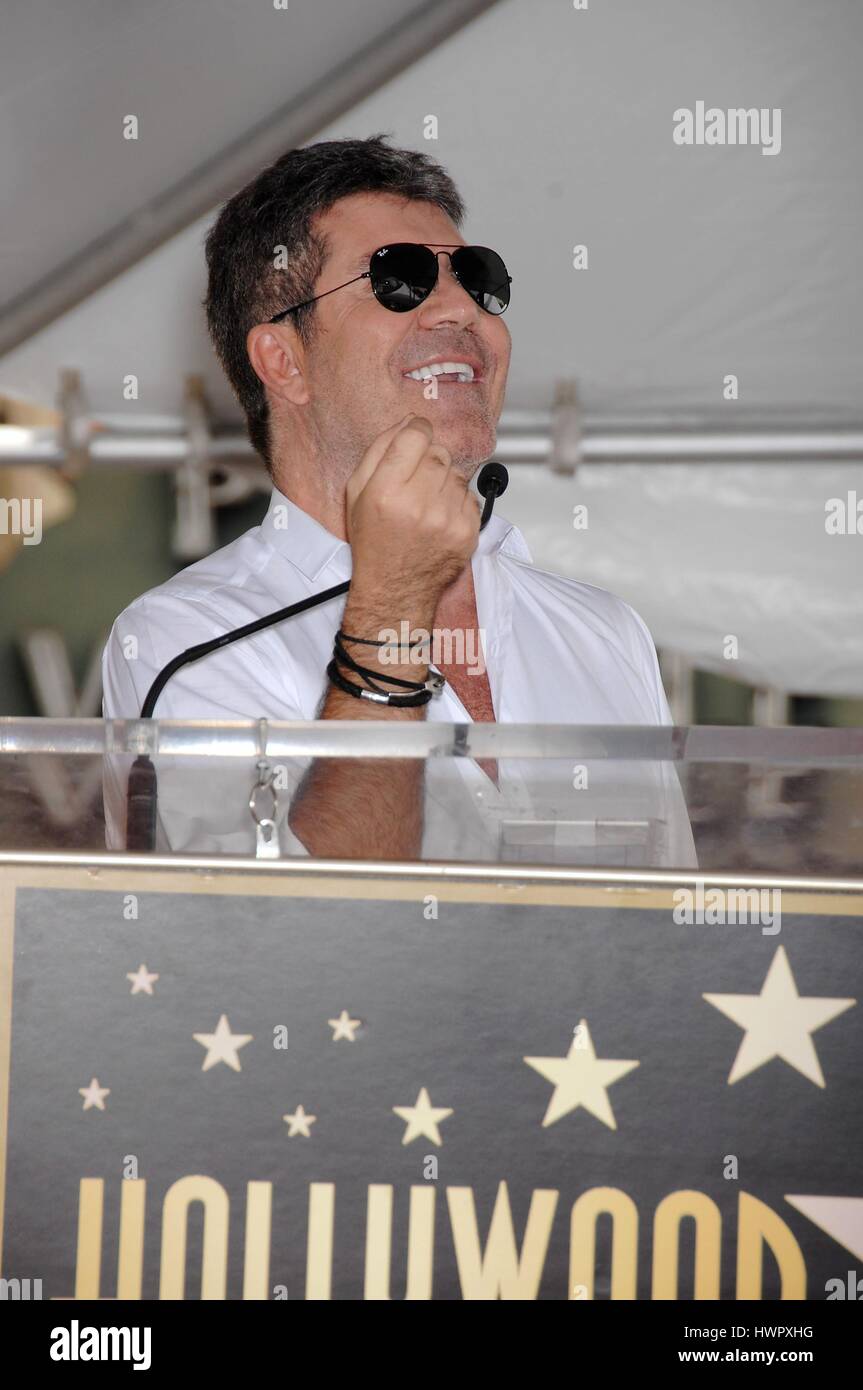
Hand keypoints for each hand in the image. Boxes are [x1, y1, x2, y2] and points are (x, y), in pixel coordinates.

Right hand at [345, 414, 479, 617]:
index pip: (416, 436)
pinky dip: (457, 501)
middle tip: (416, 481)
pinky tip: (439, 516)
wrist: (394, 588)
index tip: (416, 438)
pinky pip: (469, 495)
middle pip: (439, 452)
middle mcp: (418, 504)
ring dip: (444, 481)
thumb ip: (380, 450)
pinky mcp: (467, 532)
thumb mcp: (357, 492)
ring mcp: (447, 519)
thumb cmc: (373, 541)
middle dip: (429, 459)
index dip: (417, 431)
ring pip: (457, 473)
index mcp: (386, 491)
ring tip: (427, 503)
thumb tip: (409, 421)